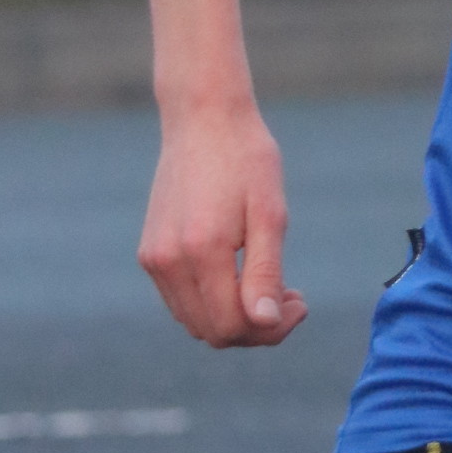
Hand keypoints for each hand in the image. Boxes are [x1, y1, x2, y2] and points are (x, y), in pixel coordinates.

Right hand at [139, 107, 308, 347]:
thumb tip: (265, 323)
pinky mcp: (150, 253)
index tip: (301, 302)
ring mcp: (154, 259)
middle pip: (213, 332)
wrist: (203, 120)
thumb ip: (266, 272)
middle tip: (291, 297)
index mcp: (201, 251)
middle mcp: (168, 261)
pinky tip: (241, 276)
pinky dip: (212, 302)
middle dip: (256, 328)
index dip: (272, 329)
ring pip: (195, 322)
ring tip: (269, 286)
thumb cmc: (247, 161)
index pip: (233, 325)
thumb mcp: (270, 214)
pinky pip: (181, 301)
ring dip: (234, 318)